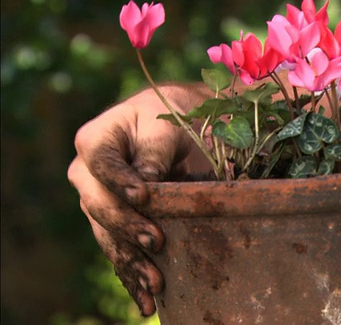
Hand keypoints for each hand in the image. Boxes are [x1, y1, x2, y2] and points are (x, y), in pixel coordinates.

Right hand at [67, 84, 209, 315]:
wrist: (175, 129)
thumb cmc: (172, 120)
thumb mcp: (167, 126)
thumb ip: (154, 152)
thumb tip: (148, 186)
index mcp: (96, 140)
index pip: (103, 166)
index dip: (120, 183)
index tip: (144, 197)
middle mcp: (87, 174)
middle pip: (98, 205)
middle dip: (126, 227)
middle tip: (156, 242)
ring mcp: (96, 201)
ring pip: (106, 235)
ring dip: (130, 261)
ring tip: (154, 284)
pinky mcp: (112, 224)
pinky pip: (116, 251)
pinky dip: (131, 275)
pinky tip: (145, 299)